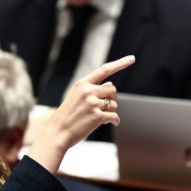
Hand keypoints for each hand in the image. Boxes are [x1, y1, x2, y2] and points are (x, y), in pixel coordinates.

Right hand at [28, 55, 134, 172]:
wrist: (57, 132)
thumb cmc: (67, 115)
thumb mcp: (76, 96)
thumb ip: (92, 89)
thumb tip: (110, 84)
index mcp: (82, 84)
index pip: (105, 70)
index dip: (120, 63)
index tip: (132, 58)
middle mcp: (88, 91)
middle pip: (112, 89)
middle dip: (111, 99)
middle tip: (103, 107)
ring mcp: (93, 103)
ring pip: (114, 104)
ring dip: (111, 111)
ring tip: (99, 117)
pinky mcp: (97, 116)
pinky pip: (114, 116)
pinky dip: (114, 121)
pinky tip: (108, 123)